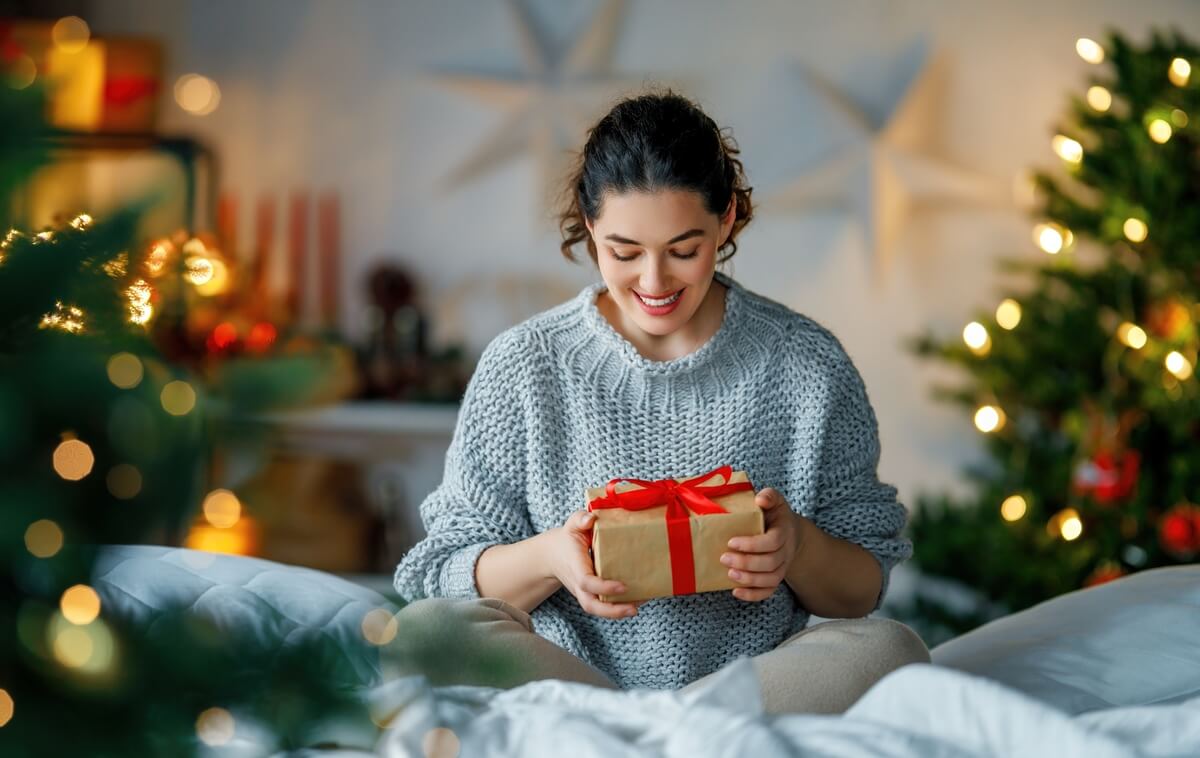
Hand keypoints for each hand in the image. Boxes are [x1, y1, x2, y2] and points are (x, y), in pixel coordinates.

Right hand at [545, 510, 640, 618]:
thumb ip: (580, 519)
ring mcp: (584, 592)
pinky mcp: (592, 595)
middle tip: (633, 609)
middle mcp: (578, 585)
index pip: (586, 582)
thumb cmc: (568, 539)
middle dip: (612, 611)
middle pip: (591, 605)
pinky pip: (604, 606)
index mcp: (575, 567)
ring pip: (598, 610)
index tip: (623, 586)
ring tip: (640, 605)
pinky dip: (620, 607)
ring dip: (619, 612)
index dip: (604, 587)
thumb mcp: (572, 525)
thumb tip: (591, 519)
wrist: (553, 556)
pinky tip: (638, 600)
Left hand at [721, 487, 803, 601]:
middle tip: (724, 558)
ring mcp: (782, 567)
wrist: (789, 531)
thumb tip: (760, 500)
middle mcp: (785, 552)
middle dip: (746, 563)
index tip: (731, 542)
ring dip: (750, 580)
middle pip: (771, 563)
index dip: (753, 545)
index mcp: (784, 532)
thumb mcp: (775, 500)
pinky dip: (753, 595)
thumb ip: (769, 496)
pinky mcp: (775, 578)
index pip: (773, 542)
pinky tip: (735, 592)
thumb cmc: (775, 514)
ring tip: (730, 575)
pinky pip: (768, 591)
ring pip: (771, 580)